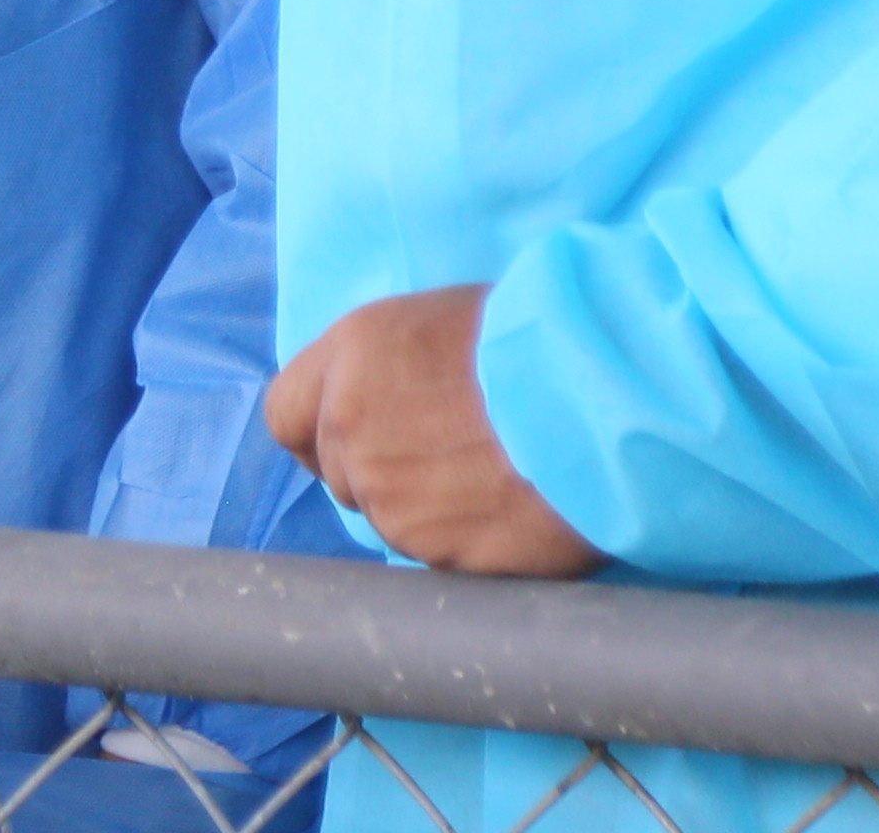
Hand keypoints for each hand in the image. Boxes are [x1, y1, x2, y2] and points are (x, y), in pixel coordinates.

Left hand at [263, 286, 602, 578]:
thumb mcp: (440, 321)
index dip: (321, 433)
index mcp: (348, 356)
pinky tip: (506, 510)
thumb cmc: (532, 340)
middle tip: (449, 459)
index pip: (285, 415)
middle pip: (341, 474)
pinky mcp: (429, 552)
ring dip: (428, 511)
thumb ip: (389, 367)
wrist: (593, 398)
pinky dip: (464, 542)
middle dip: (383, 473)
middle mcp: (349, 427)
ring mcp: (386, 496)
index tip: (359, 438)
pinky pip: (435, 555)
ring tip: (490, 480)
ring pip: (388, 520)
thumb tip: (389, 398)